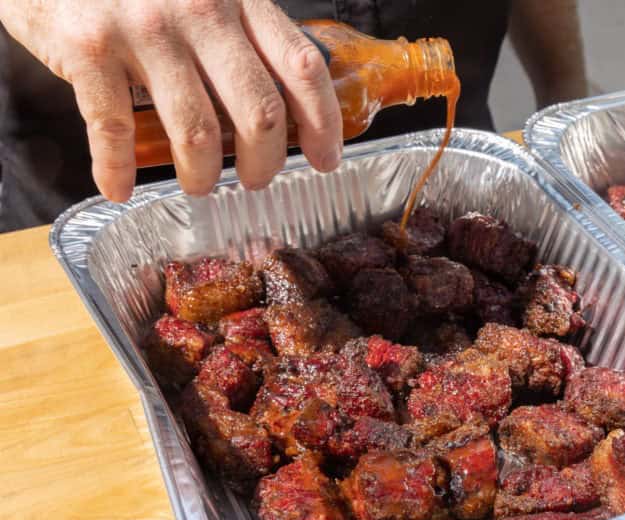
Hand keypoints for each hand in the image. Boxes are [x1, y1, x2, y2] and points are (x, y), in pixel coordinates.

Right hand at [0, 0, 342, 200]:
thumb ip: (242, 37)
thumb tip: (286, 108)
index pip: (302, 66)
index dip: (322, 122)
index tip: (326, 159)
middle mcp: (200, 10)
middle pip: (259, 112)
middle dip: (265, 163)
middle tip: (257, 179)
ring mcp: (144, 28)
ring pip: (197, 132)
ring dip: (202, 175)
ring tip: (199, 183)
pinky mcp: (89, 47)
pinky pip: (115, 129)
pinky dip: (118, 169)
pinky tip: (119, 188)